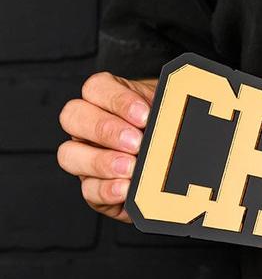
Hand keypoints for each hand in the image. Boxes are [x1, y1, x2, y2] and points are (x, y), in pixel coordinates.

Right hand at [57, 72, 156, 222]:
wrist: (175, 157)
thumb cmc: (166, 126)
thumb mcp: (167, 111)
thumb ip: (163, 109)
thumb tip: (170, 117)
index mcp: (107, 98)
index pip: (97, 88)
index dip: (118, 101)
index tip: (144, 116)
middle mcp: (89, 125)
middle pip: (73, 117)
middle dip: (105, 130)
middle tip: (136, 143)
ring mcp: (85, 156)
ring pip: (69, 155)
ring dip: (101, 162)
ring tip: (131, 168)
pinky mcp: (93, 187)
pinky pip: (88, 189)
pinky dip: (107, 190)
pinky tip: (126, 188)